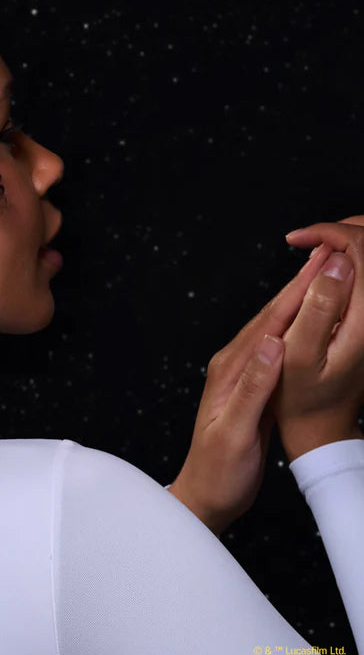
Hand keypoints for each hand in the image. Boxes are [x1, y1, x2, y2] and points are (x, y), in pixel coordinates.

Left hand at [169, 242, 335, 536]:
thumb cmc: (219, 469)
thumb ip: (253, 389)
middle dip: (300, 286)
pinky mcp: (252, 388)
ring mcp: (242, 374)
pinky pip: (279, 349)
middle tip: (328, 256)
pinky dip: (297, 329)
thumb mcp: (236, 432)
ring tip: (323, 277)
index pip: (269, 324)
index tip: (321, 265)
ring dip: (299, 302)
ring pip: (276, 329)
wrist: (205, 494)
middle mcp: (233, 365)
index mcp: (230, 370)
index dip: (296, 293)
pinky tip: (310, 323)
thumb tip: (272, 345)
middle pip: (271, 318)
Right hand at [276, 216, 363, 459]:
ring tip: (313, 248)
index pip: (361, 248)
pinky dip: (351, 259)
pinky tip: (328, 265)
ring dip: (347, 242)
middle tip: (304, 240)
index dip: (328, 233)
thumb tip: (333, 262)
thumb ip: (317, 306)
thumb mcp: (299, 355)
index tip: (296, 241)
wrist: (323, 424)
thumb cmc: (302, 396)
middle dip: (341, 230)